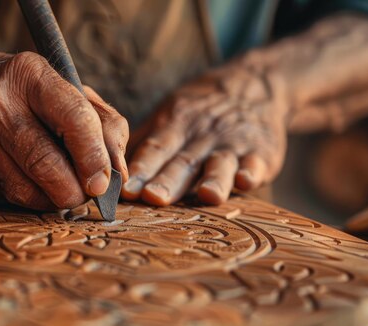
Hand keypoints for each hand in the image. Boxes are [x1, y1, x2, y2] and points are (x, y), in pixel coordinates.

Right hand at [0, 51, 128, 209]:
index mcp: (29, 74)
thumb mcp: (64, 90)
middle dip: (75, 192)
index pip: (73, 118)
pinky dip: (21, 198)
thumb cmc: (21, 94)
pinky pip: (2, 198)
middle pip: (47, 165)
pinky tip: (18, 177)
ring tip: (55, 186)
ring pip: (26, 191)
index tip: (103, 182)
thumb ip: (104, 125)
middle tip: (83, 194)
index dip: (94, 158)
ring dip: (50, 199)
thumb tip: (119, 174)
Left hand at [122, 64, 286, 205]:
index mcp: (175, 126)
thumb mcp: (167, 115)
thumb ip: (142, 143)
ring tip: (206, 195)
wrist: (252, 85)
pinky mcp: (261, 153)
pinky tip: (247, 181)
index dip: (141, 168)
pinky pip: (257, 162)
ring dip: (214, 180)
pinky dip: (252, 171)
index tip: (125, 189)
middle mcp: (202, 136)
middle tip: (153, 197)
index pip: (155, 148)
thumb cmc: (198, 110)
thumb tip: (106, 170)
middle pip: (183, 162)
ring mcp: (233, 144)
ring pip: (220, 164)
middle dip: (168, 180)